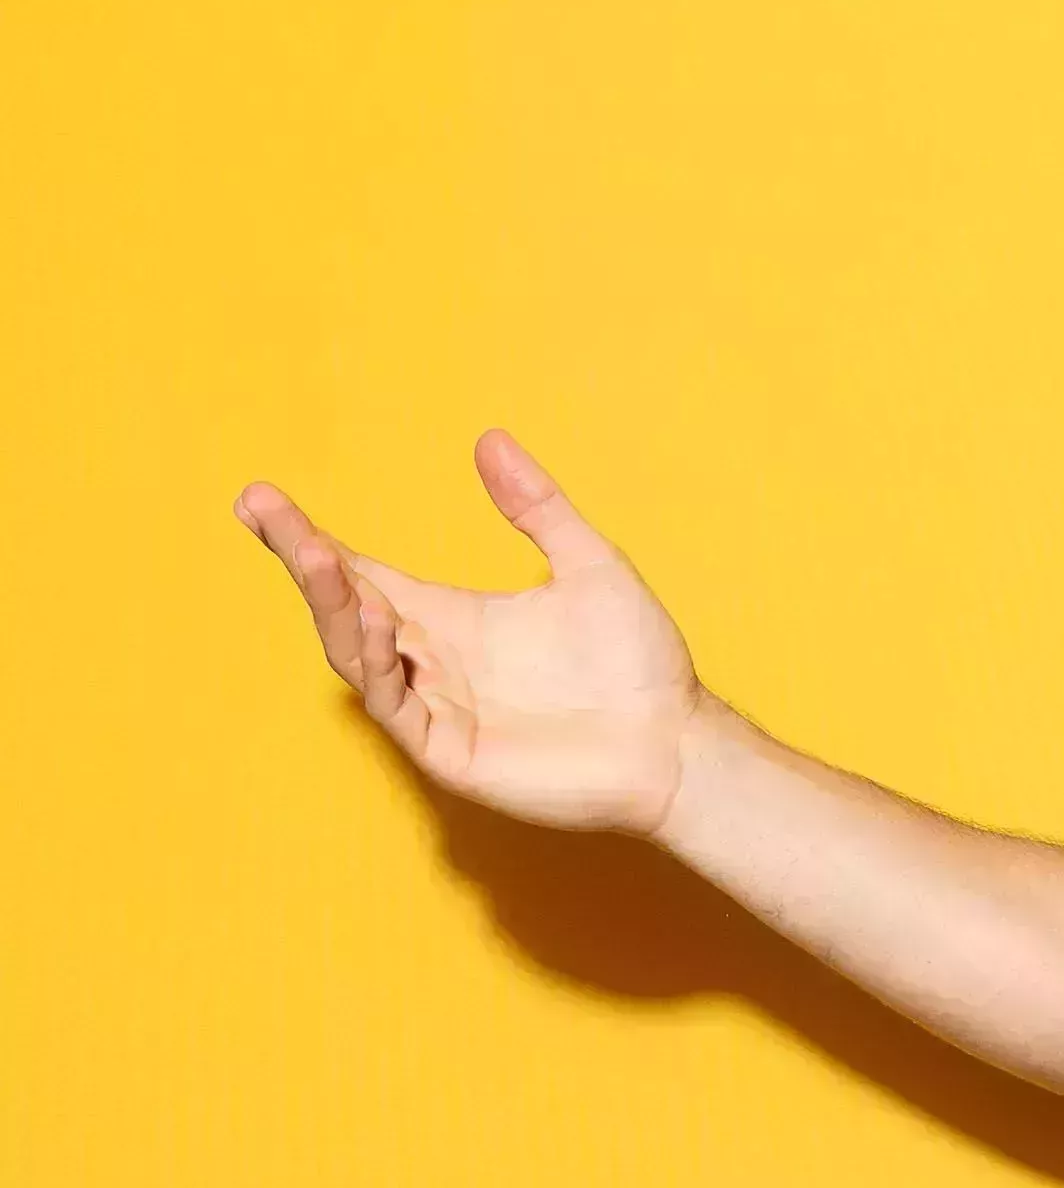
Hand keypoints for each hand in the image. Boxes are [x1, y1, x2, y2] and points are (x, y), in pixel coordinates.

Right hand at [236, 431, 701, 835]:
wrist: (679, 742)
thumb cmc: (638, 664)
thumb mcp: (589, 564)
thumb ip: (538, 507)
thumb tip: (488, 439)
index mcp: (452, 617)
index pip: (364, 573)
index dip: (312, 541)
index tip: (262, 500)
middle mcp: (432, 659)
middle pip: (346, 605)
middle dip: (304, 560)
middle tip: (261, 510)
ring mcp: (436, 705)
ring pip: (357, 653)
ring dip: (333, 605)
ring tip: (316, 556)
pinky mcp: (450, 748)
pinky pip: (396, 703)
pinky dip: (377, 663)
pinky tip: (374, 618)